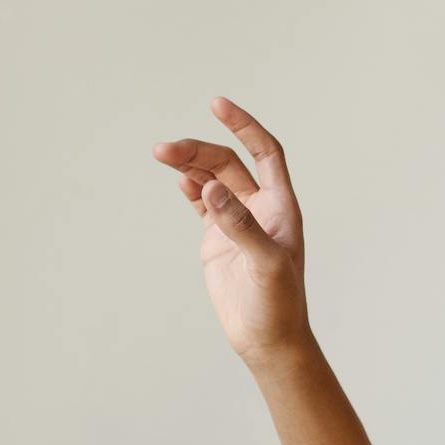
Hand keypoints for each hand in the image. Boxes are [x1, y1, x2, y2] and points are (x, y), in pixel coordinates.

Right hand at [152, 97, 310, 364]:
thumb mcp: (264, 263)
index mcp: (282, 208)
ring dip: (188, 165)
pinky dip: (190, 188)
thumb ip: (240, 225)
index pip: (265, 153)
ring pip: (211, 179)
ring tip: (162, 154)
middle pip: (229, 162)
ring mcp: (237, 223)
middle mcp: (261, 209)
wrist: (268, 340)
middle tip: (164, 150)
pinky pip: (203, 203)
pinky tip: (180, 180)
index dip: (245, 126)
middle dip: (199, 150)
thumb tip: (212, 187)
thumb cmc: (278, 305)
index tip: (217, 104)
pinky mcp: (219, 240)